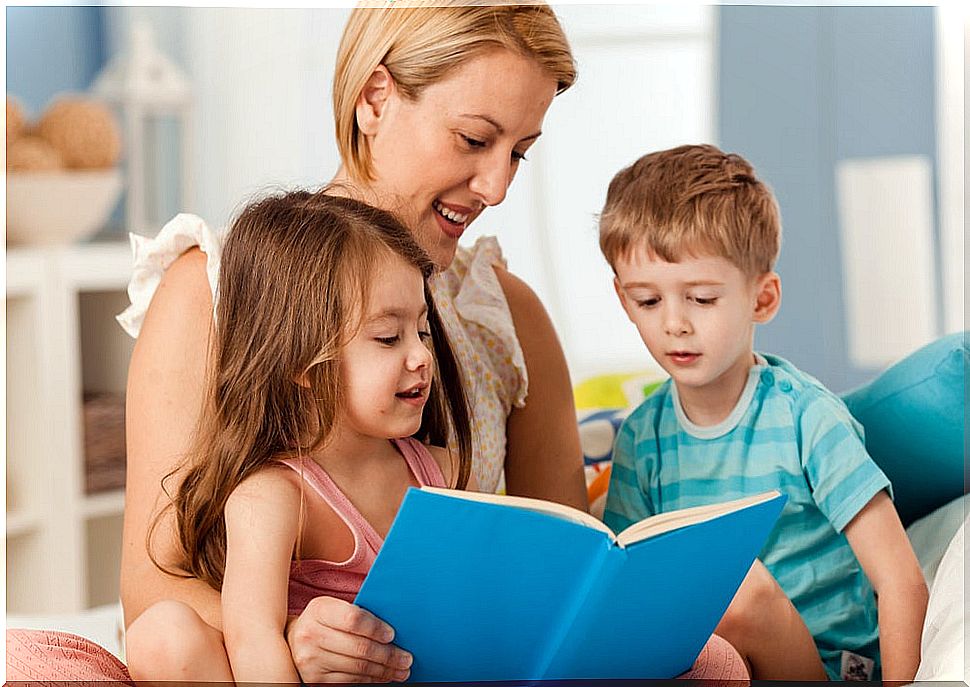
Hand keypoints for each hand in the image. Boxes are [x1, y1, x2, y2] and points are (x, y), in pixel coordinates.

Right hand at [286, 595, 412, 682]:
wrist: (294, 639)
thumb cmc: (325, 620)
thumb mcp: (335, 607)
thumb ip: (357, 613)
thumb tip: (394, 627)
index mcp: (320, 610)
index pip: (354, 620)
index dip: (376, 629)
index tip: (392, 635)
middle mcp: (311, 635)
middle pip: (359, 648)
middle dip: (388, 655)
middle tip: (406, 658)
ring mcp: (311, 660)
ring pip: (357, 668)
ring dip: (384, 671)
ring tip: (400, 670)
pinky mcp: (314, 679)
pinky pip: (349, 681)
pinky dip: (370, 681)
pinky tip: (382, 677)